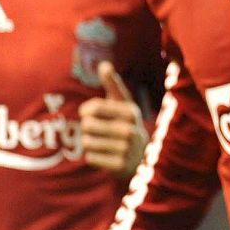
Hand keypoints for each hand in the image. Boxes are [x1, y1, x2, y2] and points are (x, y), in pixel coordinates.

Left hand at [78, 62, 146, 179]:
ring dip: (90, 143)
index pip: (93, 108)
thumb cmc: (126, 123)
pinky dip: (94, 157)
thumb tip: (104, 64)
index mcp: (130, 111)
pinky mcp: (120, 165)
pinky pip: (90, 158)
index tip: (91, 113)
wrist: (143, 156)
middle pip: (87, 126)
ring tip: (104, 143)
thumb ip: (112, 84)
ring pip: (87, 143)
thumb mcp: (123, 103)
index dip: (86, 111)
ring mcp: (126, 148)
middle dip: (88, 129)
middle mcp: (130, 129)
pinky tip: (106, 155)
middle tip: (100, 131)